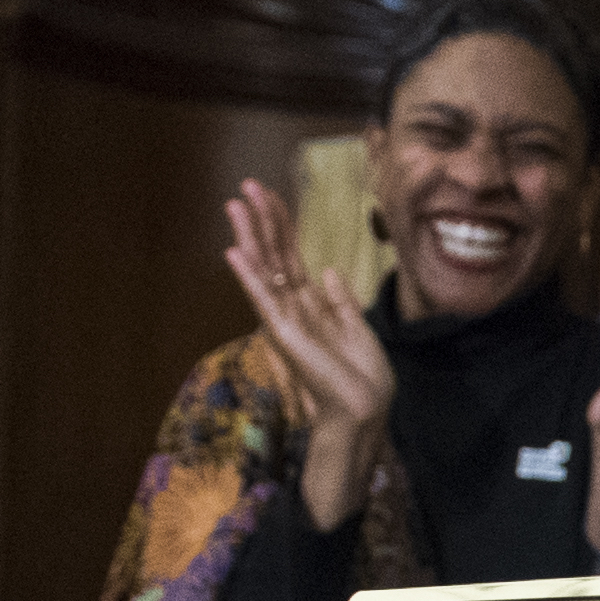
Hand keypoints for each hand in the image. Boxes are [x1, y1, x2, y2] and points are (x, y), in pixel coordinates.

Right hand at [222, 176, 395, 531]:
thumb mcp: (358, 330)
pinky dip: (250, 276)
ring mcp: (283, 321)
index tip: (269, 194)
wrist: (364, 413)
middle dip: (261, 221)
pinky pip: (263, 300)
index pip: (290, 257)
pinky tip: (236, 252)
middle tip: (246, 187)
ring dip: (249, 237)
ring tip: (234, 205)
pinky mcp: (282, 336)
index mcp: (310, 306)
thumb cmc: (362, 380)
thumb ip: (341, 301)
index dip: (280, 225)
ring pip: (263, 270)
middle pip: (272, 256)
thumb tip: (329, 270)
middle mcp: (291, 308)